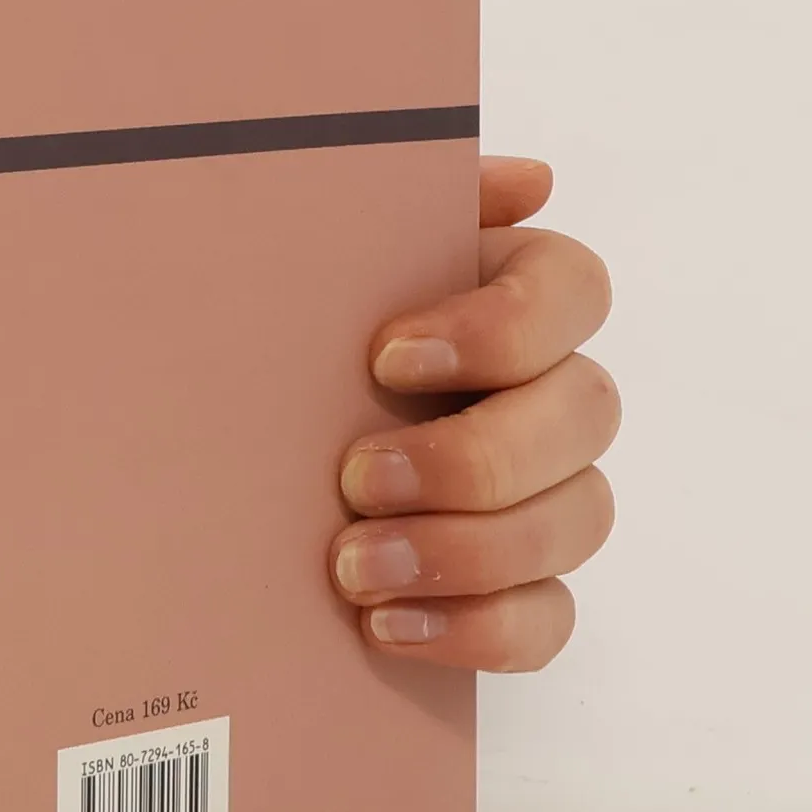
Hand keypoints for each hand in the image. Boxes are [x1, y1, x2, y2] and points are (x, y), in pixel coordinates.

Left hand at [327, 156, 617, 671]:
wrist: (226, 458)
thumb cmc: (288, 343)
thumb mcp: (315, 266)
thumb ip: (394, 208)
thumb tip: (530, 182)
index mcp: (509, 298)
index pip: (573, 289)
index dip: (501, 326)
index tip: (386, 357)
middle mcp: (548, 392)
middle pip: (585, 414)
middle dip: (473, 456)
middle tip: (357, 477)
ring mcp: (548, 496)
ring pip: (580, 520)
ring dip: (469, 550)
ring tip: (353, 568)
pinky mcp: (524, 589)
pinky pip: (550, 620)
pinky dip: (478, 629)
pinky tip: (389, 625)